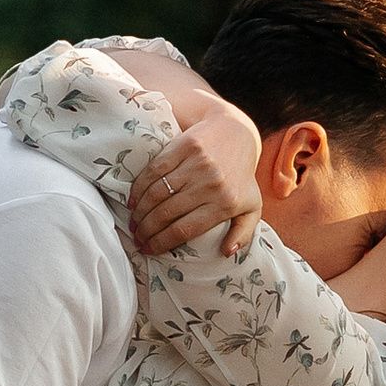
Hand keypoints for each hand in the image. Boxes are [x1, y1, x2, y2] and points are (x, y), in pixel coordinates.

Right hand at [129, 97, 262, 258]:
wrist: (236, 132)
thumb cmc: (241, 176)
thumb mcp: (252, 206)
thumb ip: (243, 232)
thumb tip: (226, 252)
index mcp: (225, 203)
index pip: (184, 230)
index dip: (161, 243)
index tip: (148, 249)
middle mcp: (210, 184)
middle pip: (166, 214)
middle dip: (146, 230)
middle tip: (137, 237)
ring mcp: (196, 164)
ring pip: (157, 194)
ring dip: (140, 212)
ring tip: (134, 222)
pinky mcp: (183, 147)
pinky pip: (154, 171)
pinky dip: (139, 188)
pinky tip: (133, 200)